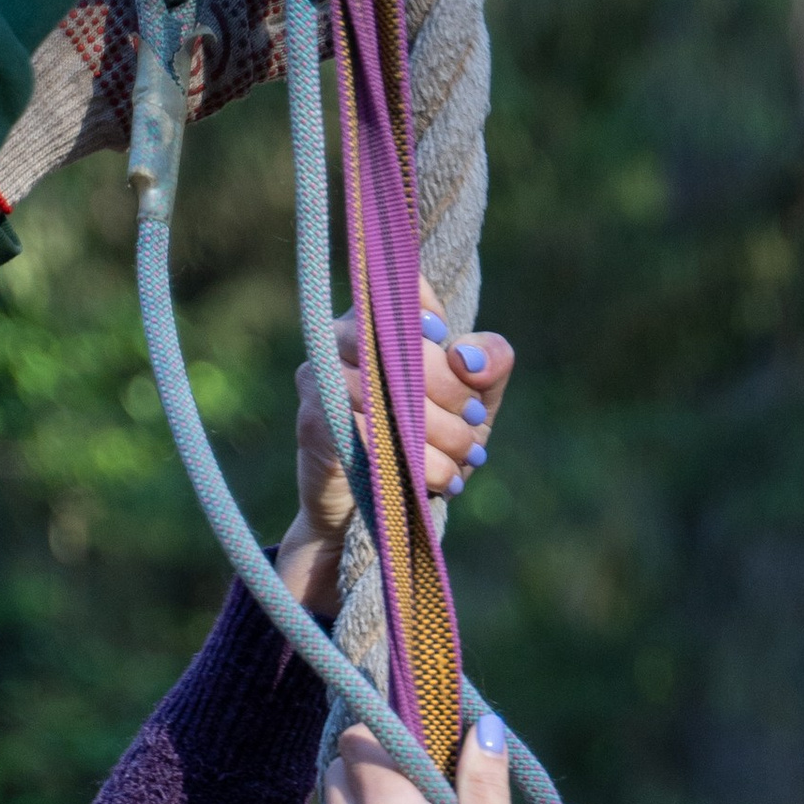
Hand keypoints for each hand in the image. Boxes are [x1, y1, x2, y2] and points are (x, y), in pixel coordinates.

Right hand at [276, 290, 512, 622]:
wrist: (375, 515)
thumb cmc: (425, 447)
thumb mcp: (473, 405)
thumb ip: (489, 364)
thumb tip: (466, 354)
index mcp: (379, 318)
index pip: (407, 288)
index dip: (436, 320)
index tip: (459, 360)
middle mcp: (342, 336)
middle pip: (403, 338)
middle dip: (452, 388)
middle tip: (474, 424)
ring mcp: (322, 375)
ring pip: (388, 385)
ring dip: (437, 429)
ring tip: (460, 459)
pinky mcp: (314, 418)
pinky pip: (370, 428)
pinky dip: (412, 459)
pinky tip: (435, 479)